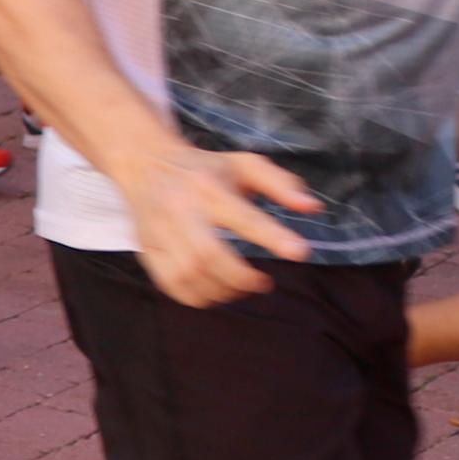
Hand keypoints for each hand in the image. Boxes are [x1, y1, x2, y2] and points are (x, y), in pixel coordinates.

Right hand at [110, 136, 317, 306]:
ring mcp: (159, 231)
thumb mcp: (245, 165)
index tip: (300, 252)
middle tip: (262, 282)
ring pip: (188, 274)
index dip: (273, 237)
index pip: (243, 216)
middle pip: (209, 255)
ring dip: (221, 290)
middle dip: (242, 278)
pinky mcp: (147, 248)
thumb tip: (313, 207)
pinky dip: (196, 297)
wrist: (145, 162)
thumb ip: (281, 184)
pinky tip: (213, 290)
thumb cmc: (205, 168)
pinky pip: (171, 284)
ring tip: (239, 287)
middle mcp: (181, 209)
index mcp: (209, 186)